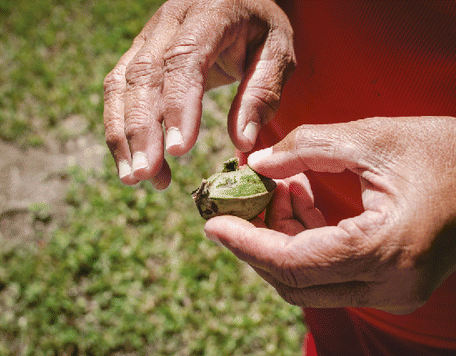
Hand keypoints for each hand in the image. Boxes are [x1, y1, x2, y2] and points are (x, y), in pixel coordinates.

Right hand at [103, 0, 294, 188]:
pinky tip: (131, 160)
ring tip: (135, 178)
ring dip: (123, 134)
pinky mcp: (138, 54)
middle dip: (141, 129)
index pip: (185, 59)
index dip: (177, 105)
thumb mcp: (278, 54)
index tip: (178, 150)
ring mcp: (148, 36)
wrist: (238, 0)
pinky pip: (118, 90)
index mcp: (210, 14)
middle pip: (144, 75)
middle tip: (146, 174)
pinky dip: (120, 128)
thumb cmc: (261, 30)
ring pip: (121, 84)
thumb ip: (262, 94)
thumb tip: (242, 142)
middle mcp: (170, 22)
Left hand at [204, 117, 455, 313]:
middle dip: (259, 241)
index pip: (294, 263)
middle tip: (244, 198)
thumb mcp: (373, 138)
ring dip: (282, 239)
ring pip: (310, 281)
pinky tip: (303, 202)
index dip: (247, 244)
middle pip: (295, 281)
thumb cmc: (448, 154)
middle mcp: (389, 286)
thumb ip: (308, 147)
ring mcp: (392, 293)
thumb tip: (255, 163)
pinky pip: (330, 275)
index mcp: (387, 250)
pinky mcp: (390, 286)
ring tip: (281, 188)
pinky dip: (306, 243)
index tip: (213, 224)